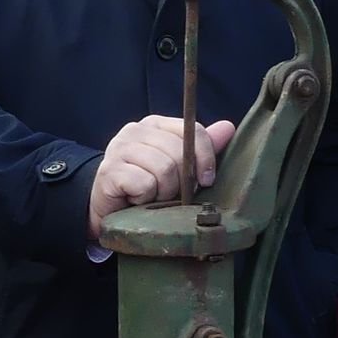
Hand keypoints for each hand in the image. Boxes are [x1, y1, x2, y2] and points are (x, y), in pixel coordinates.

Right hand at [87, 116, 235, 238]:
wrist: (111, 213)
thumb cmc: (147, 188)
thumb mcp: (178, 168)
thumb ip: (200, 149)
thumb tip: (228, 128)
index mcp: (155, 124)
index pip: (192, 130)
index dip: (205, 158)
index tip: (206, 180)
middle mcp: (134, 130)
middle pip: (178, 153)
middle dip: (182, 182)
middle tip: (172, 194)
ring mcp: (119, 148)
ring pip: (164, 169)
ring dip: (164, 193)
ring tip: (153, 197)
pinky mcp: (109, 170)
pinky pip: (144, 184)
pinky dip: (146, 199)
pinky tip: (137, 200)